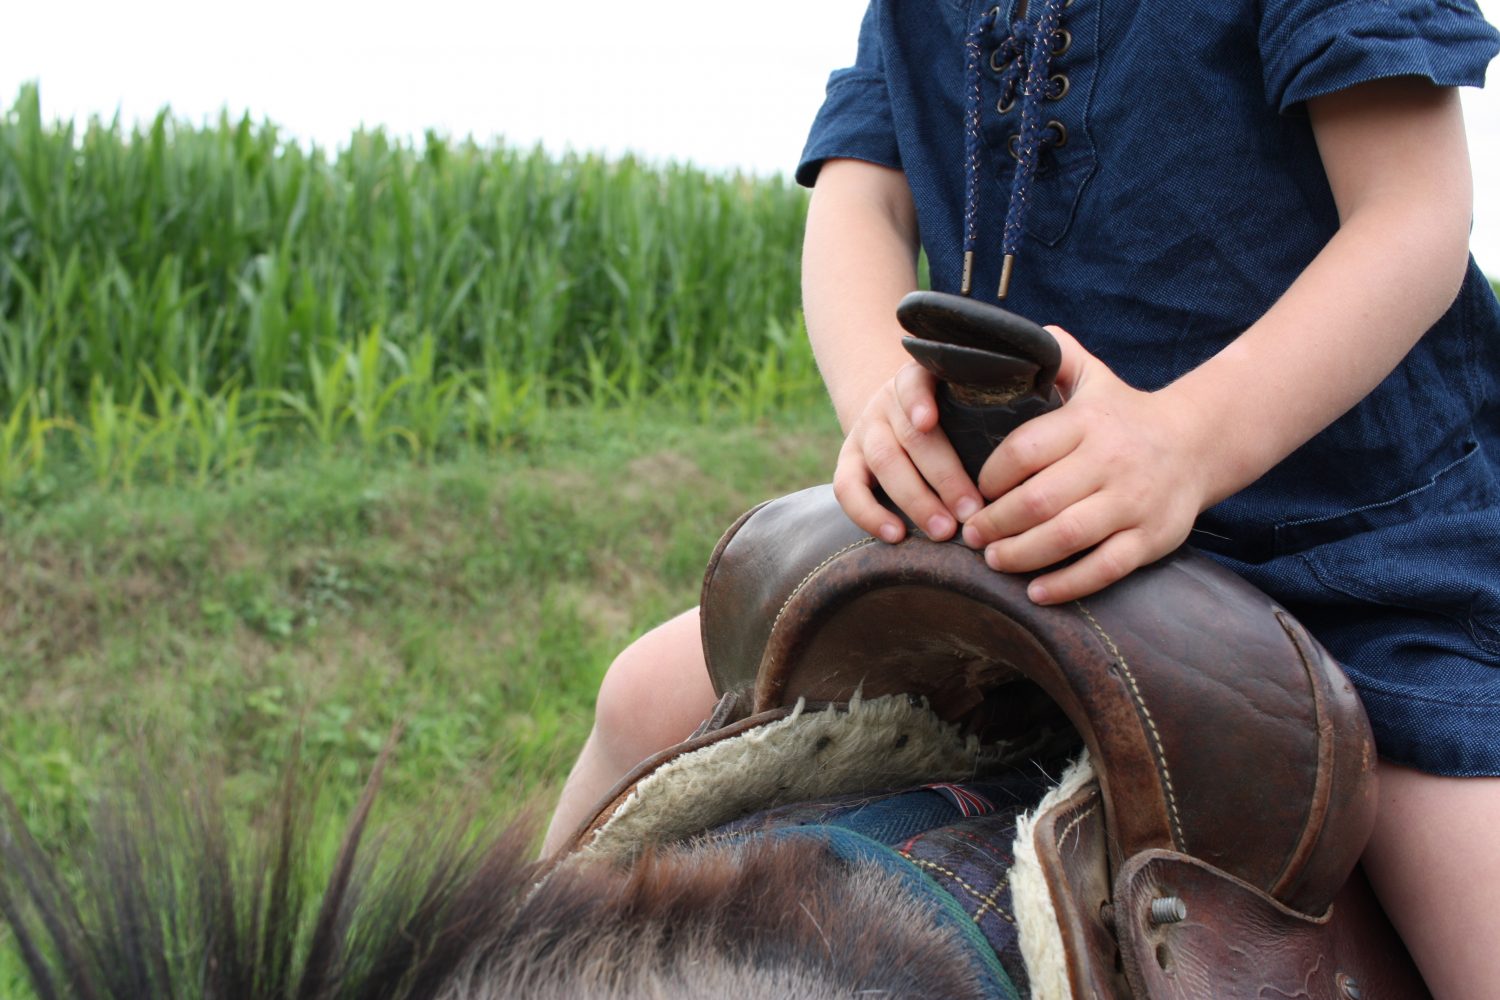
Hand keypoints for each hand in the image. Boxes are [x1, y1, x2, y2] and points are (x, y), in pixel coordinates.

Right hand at [833, 363, 985, 542]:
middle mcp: (888, 403)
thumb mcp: (969, 400)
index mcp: (921, 380)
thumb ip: (994, 407)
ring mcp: (865, 431)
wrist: (902, 418)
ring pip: (884, 462)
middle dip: (943, 477)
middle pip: (910, 436)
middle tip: (971, 511)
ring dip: (916, 500)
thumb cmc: (957, 415)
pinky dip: (868, 514)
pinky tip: (895, 535)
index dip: (917, 400)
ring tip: (944, 531)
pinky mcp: (848, 461)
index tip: (927, 422)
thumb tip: (1035, 432)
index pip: (913, 381)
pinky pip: (846, 488)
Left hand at [960, 327, 1214, 604]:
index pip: (1024, 450)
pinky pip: (1104, 568)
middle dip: (995, 523)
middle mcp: (1111, 461)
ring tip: (993, 559)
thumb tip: (1006, 339)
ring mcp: (1133, 502)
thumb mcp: (1093, 377)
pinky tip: (1035, 592)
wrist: (1199, 443)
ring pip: (1066, 536)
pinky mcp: (1152, 538)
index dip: (990, 476)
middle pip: (1038, 499)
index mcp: (1089, 423)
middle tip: (970, 535)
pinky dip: (1066, 584)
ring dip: (1020, 555)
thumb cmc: (1125, 415)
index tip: (975, 491)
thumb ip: (1055, 356)